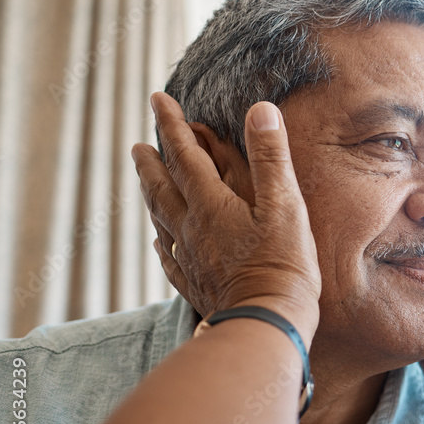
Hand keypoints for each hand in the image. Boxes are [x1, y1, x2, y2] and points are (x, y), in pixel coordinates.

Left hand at [132, 92, 320, 340]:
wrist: (265, 323)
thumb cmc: (282, 265)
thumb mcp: (285, 206)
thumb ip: (271, 158)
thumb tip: (260, 110)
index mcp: (212, 204)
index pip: (186, 154)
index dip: (173, 125)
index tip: (159, 99)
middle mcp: (193, 227)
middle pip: (163, 187)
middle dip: (151, 161)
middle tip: (138, 145)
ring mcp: (191, 258)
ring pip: (161, 219)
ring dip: (151, 196)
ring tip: (144, 183)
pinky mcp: (196, 284)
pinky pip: (170, 258)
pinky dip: (162, 242)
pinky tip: (160, 242)